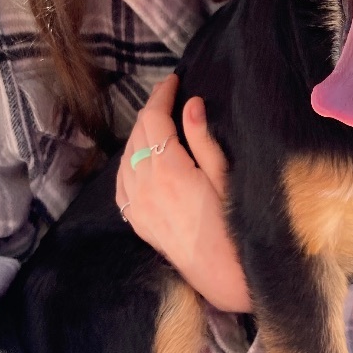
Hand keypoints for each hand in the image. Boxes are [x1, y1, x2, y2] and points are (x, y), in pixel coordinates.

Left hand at [116, 74, 250, 312]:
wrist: (219, 271)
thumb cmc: (230, 223)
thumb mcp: (224, 177)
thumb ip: (202, 140)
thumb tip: (190, 104)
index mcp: (168, 169)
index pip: (154, 118)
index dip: (162, 95)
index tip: (174, 81)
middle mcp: (144, 185)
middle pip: (138, 133)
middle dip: (152, 110)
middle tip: (170, 97)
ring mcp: (136, 203)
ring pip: (126, 155)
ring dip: (140, 134)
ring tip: (160, 123)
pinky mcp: (136, 218)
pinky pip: (122, 181)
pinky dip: (129, 161)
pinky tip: (142, 157)